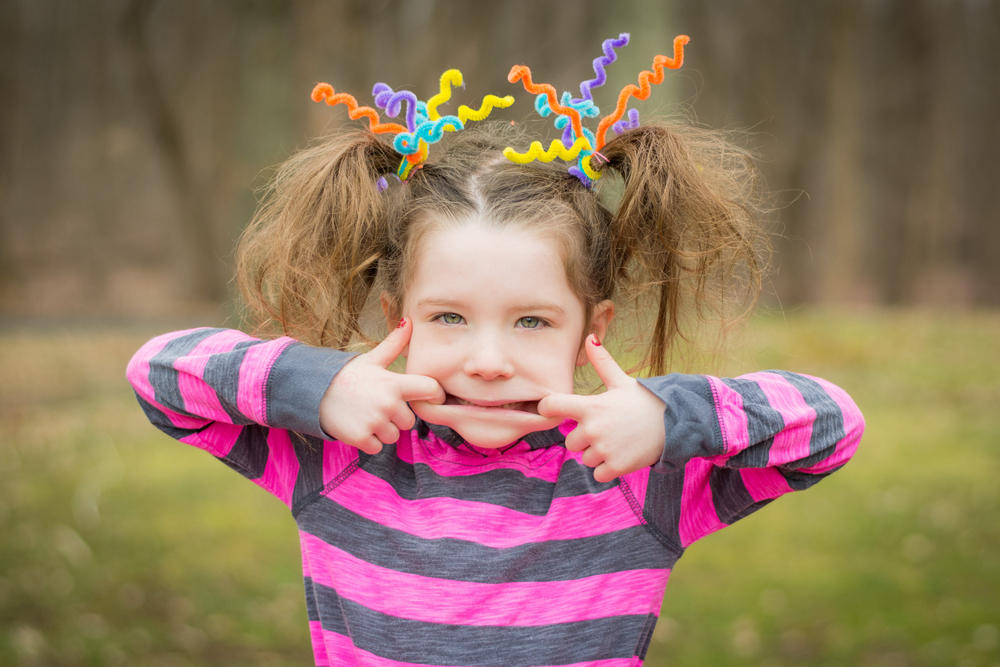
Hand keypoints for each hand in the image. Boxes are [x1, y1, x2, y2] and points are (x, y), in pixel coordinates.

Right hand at [319, 318, 443, 453]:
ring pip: (394, 436)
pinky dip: (370, 441)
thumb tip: (410, 321)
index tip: (430, 397)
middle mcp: (388, 404)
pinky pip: (378, 447)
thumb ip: (394, 344)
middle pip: (410, 421)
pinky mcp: (361, 438)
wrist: (314, 392)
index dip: (435, 394)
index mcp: (394, 383)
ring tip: (367, 415)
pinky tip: (359, 426)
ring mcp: (375, 422)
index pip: (431, 389)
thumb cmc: (347, 376)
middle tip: (378, 406)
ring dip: (384, 430)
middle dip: (397, 417)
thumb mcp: (372, 359)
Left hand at [537, 335, 665, 482]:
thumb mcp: (621, 380)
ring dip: (597, 454)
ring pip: (585, 458)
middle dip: (585, 438)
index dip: (547, 407)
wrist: (675, 422)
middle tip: (607, 429)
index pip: (552, 405)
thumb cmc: (645, 400)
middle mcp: (592, 429)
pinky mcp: (615, 467)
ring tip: (617, 441)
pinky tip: (622, 455)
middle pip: (570, 441)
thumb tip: (590, 337)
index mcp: (590, 406)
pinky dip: (607, 468)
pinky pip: (598, 474)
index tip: (550, 408)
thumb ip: (602, 362)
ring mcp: (603, 449)